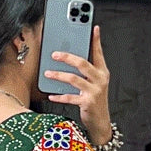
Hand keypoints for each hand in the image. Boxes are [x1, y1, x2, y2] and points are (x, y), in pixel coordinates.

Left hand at [44, 25, 111, 145]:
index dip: (95, 40)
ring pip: (73, 79)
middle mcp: (100, 80)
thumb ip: (88, 70)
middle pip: (82, 63)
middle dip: (67, 57)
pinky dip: (59, 96)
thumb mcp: (95, 83)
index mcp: (102, 72)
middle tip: (54, 54)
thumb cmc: (95, 101)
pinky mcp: (87, 103)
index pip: (98, 53)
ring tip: (48, 73)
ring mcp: (94, 91)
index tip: (92, 28)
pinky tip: (51, 95)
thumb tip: (73, 57)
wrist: (101, 122)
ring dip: (58, 75)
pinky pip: (70, 97)